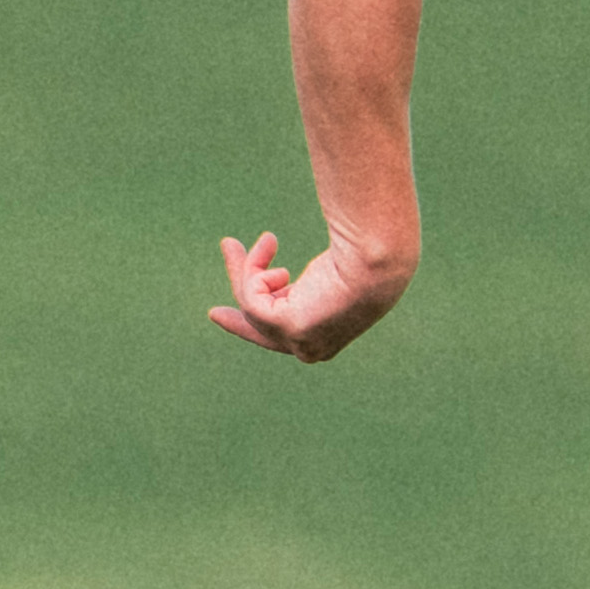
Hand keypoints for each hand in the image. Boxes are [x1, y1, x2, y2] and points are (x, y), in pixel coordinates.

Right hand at [206, 229, 409, 361]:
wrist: (377, 257)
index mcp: (327, 339)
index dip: (254, 322)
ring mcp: (301, 344)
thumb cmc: (365, 257)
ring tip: (268, 238)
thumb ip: (306, 282)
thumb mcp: (329, 273)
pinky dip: (254, 268)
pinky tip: (272, 245)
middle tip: (212, 310)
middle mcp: (313, 349)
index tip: (222, 314)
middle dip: (235, 315)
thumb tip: (281, 268)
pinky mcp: (289, 328)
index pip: (282, 336)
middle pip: (260, 331)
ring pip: (251, 306)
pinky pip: (251, 296)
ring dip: (247, 268)